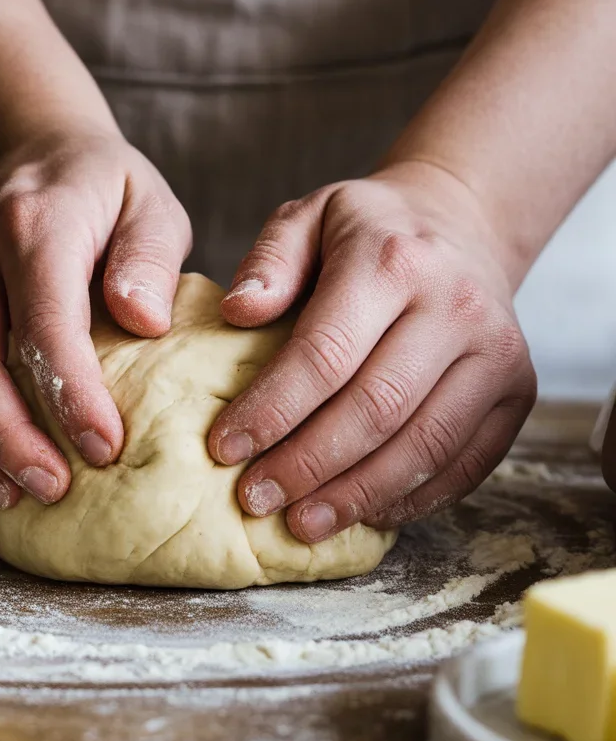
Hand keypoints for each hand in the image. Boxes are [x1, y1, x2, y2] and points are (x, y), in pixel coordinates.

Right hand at [0, 128, 191, 509]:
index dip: (71, 394)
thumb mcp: (149, 203)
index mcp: (32, 225)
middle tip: (57, 488)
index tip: (106, 448)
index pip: (44, 324)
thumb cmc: (103, 190)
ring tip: (17, 497)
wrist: (29, 152)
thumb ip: (151, 257)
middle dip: (12, 436)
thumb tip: (143, 320)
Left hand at [208, 162, 536, 539]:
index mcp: (394, 261)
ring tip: (301, 523)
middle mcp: (456, 308)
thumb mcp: (308, 217)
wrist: (463, 226)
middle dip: (307, 464)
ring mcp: (497, 354)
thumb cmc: (368, 232)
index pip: (325, 353)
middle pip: (375, 409)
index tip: (223, 448)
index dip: (271, 410)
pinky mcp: (518, 393)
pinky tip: (363, 514)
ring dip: (356, 496)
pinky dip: (413, 498)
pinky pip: (466, 463)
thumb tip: (237, 312)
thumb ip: (269, 261)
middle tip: (255, 497)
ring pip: (423, 446)